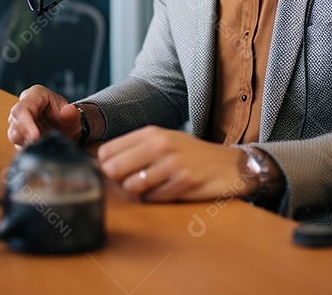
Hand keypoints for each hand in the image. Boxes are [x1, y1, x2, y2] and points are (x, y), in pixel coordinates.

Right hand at [7, 85, 79, 148]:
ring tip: (44, 144)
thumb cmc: (66, 118)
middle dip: (27, 135)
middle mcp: (23, 106)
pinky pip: (17, 143)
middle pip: (15, 122)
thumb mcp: (73, 116)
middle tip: (41, 144)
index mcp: (34, 95)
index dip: (27, 123)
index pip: (23, 108)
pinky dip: (28, 148)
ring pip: (14, 134)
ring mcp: (18, 121)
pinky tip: (39, 148)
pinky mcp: (17, 134)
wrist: (66, 129)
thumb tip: (69, 111)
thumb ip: (72, 113)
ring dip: (28, 142)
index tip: (35, 136)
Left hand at [96, 126, 249, 201]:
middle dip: (118, 181)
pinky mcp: (184, 182)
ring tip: (153, 186)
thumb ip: (135, 149)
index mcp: (151, 133)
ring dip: (138, 193)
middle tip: (132, 182)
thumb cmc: (191, 155)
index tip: (115, 172)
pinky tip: (168, 191)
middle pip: (113, 169)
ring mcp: (172, 163)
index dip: (106, 166)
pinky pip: (153, 199)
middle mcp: (160, 145)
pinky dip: (156, 199)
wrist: (229, 166)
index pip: (107, 151)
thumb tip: (102, 164)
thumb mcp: (163, 141)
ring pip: (131, 187)